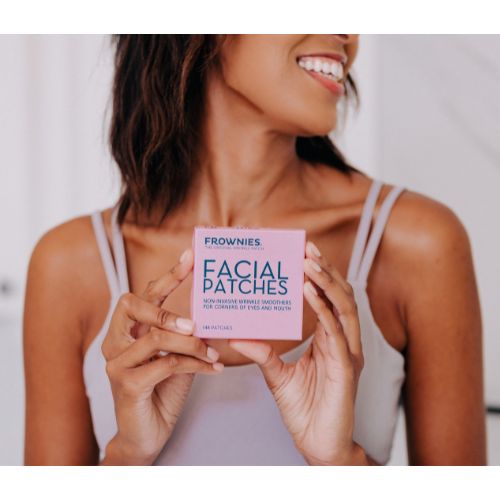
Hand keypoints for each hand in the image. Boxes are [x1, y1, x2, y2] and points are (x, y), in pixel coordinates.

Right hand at [101, 247, 223, 464]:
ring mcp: (117, 363)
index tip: (191, 257)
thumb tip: (212, 314)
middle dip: (165, 308)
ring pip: (155, 338)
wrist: (146, 433)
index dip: (167, 275)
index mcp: (127, 330)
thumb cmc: (162, 390)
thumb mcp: (176, 355)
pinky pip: (166, 364)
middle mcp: (115, 341)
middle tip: (195, 323)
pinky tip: (213, 368)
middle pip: (132, 305)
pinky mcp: (127, 384)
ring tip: (213, 352)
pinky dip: (194, 364)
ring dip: (191, 343)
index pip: (144, 294)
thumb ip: (185, 335)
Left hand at [228, 240, 367, 464]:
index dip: (320, 276)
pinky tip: (310, 292)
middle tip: (308, 249)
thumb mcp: (277, 375)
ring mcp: (347, 353)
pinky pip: (337, 332)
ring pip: (344, 308)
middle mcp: (343, 341)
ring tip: (309, 263)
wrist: (317, 444)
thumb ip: (263, 353)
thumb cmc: (304, 409)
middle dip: (326, 271)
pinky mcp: (345, 367)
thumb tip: (238, 335)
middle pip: (341, 297)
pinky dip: (324, 309)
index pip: (329, 300)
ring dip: (326, 282)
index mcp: (330, 340)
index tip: (304, 253)